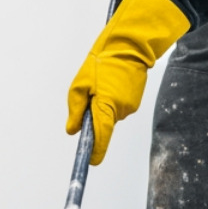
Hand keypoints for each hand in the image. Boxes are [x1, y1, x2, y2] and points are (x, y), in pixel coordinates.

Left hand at [66, 0, 190, 164]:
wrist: (128, 47)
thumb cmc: (102, 63)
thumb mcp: (79, 86)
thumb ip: (75, 111)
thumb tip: (73, 130)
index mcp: (105, 107)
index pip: (101, 137)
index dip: (95, 151)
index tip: (90, 161)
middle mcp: (120, 111)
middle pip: (103, 126)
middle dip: (94, 118)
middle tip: (89, 95)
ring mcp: (130, 107)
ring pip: (110, 116)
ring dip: (103, 107)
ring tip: (101, 85)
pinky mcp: (134, 102)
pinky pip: (118, 108)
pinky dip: (111, 101)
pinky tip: (110, 85)